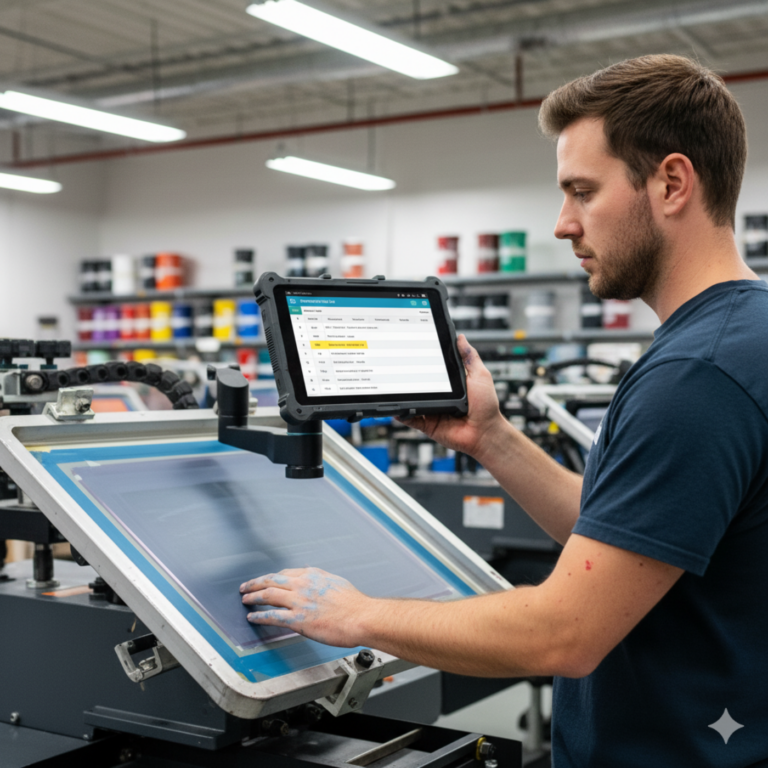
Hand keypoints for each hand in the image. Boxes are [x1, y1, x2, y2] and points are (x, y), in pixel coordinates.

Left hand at [241, 567, 369, 647]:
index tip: (266, 580)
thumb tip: (316, 578)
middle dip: (256, 583)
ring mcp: (299, 601)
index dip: (272, 577)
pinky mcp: (297, 619)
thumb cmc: (354, 604)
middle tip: (246, 587)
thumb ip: (322, 580)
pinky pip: (272, 616)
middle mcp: (303, 585)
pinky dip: (260, 616)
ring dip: (253, 597)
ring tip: (245, 599)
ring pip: (268, 595)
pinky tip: (253, 617)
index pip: (286, 573)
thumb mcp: (337, 582)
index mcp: (313, 575)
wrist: (361, 617)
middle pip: (272, 580)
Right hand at [398, 334, 502, 458]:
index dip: (422, 362)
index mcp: (449, 384)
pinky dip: (402, 414)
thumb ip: (469, 357)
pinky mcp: (427, 424)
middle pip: (419, 384)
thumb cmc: (486, 407)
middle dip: (408, 378)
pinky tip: (397, 408)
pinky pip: (410, 419)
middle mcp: (439, 396)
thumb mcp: (480, 376)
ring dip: (403, 396)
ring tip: (395, 387)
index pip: (432, 369)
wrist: (485, 433)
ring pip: (412, 401)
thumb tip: (460, 338)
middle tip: (399, 368)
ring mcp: (432, 410)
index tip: (412, 351)